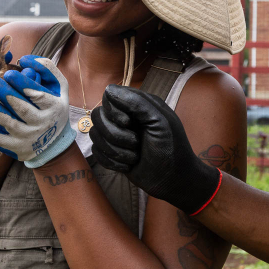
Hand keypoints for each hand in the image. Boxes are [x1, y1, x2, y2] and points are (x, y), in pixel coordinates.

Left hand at [0, 56, 74, 167]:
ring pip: (6, 122)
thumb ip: (46, 68)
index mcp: (53, 106)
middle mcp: (41, 123)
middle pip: (19, 107)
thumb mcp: (59, 86)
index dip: (21, 82)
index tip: (8, 72)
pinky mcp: (14, 148)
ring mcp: (27, 137)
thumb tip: (23, 59)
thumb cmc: (53, 106)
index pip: (36, 94)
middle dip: (2, 92)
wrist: (53, 143)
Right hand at [90, 85, 219, 214]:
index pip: (109, 97)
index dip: (114, 111)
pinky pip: (96, 152)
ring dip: (115, 150)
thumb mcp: (160, 121)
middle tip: (136, 144)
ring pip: (95, 134)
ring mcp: (117, 136)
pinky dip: (111, 162)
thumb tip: (109, 89)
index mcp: (138, 105)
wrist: (173, 180)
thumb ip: (137, 102)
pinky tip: (128, 166)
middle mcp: (125, 118)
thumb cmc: (171, 148)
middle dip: (115, 135)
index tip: (128, 123)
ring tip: (134, 157)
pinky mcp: (112, 153)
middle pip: (98, 116)